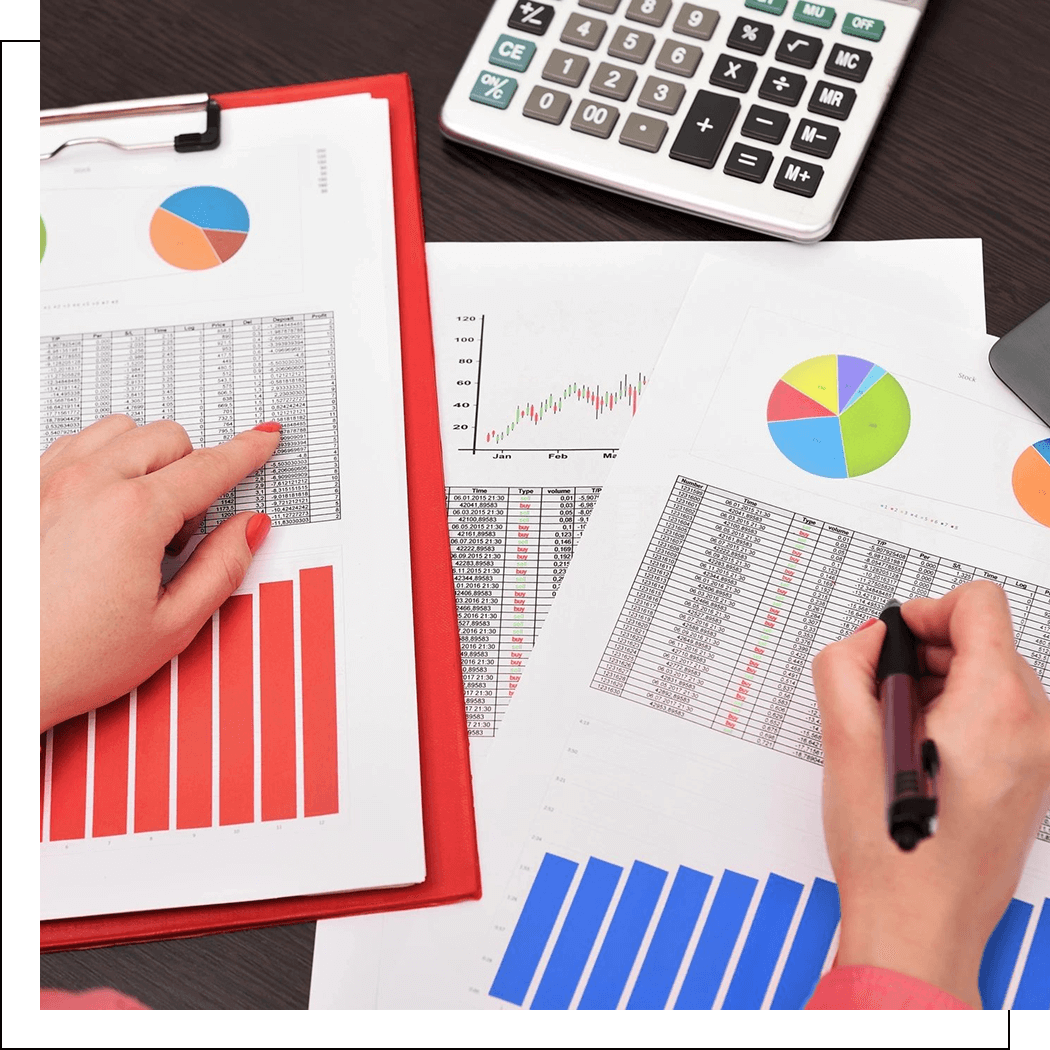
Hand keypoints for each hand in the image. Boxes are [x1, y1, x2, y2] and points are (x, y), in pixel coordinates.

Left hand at [40, 415, 281, 733]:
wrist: (5, 673)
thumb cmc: (68, 658)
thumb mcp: (170, 626)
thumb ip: (221, 568)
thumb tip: (250, 529)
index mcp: (133, 515)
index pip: (210, 467)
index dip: (247, 453)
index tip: (263, 441)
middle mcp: (88, 484)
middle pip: (168, 438)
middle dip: (192, 470)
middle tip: (184, 527)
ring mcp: (50, 480)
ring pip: (121, 431)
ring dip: (146, 459)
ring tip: (142, 514)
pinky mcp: (28, 487)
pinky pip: (77, 443)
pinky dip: (103, 460)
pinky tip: (105, 504)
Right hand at [811, 580, 1049, 1007]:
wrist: (920, 927)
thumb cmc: (893, 849)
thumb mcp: (845, 736)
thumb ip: (844, 664)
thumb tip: (867, 640)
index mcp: (996, 704)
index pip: (979, 604)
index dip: (927, 611)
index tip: (895, 639)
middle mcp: (1033, 727)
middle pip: (984, 642)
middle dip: (927, 654)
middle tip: (881, 690)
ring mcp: (1039, 758)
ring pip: (989, 681)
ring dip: (938, 687)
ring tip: (896, 731)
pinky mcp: (1031, 782)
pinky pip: (997, 720)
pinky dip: (956, 718)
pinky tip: (917, 756)